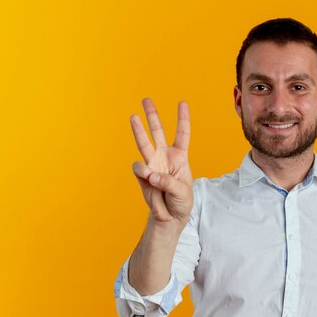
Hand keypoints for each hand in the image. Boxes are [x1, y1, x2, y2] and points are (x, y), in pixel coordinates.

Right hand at [130, 98, 192, 224]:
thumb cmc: (181, 202)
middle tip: (146, 100)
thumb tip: (151, 174)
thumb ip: (169, 182)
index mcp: (180, 157)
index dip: (182, 119)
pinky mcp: (142, 175)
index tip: (182, 103)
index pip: (182, 134)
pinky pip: (139, 167)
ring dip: (138, 130)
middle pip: (158, 132)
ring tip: (133, 116)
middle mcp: (165, 157)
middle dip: (152, 116)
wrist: (170, 217)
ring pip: (144, 143)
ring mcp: (152, 164)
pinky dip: (143, 171)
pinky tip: (149, 178)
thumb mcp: (182, 192)